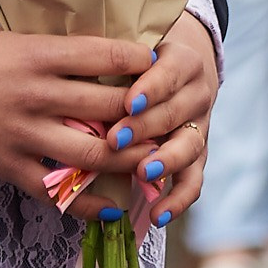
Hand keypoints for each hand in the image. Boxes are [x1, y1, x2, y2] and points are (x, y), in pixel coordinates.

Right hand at [0, 24, 150, 216]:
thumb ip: (45, 51)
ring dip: (130, 161)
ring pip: (95, 156)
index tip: (158, 64)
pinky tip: (113, 209)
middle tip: (168, 119)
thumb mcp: (1, 38)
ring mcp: (21, 133)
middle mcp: (34, 94)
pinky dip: (90, 206)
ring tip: (152, 162)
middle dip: (146, 117)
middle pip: (111, 110)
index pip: (104, 57)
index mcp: (34, 54)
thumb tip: (93, 55)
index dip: (140, 63)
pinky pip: (58, 193)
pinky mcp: (6, 165)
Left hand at [109, 12, 219, 228]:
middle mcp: (197, 95)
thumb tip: (68, 72)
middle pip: (174, 113)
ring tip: (141, 173)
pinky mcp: (196, 157)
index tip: (127, 102)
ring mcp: (199, 128)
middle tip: (116, 140)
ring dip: (164, 161)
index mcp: (181, 61)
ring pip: (189, 147)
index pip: (169, 74)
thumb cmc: (140, 59)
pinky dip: (177, 200)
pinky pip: (193, 182)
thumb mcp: (131, 52)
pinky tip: (157, 214)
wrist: (179, 70)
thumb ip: (110, 62)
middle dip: (145, 128)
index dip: (150, 89)